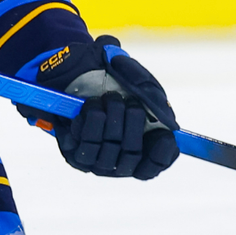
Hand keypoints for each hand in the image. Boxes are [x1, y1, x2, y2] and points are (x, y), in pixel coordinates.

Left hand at [18, 36, 178, 178]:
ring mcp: (100, 160)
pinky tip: (90, 108)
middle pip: (134, 154)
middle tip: (124, 99)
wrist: (70, 71)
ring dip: (110, 119)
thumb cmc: (107, 75)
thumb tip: (163, 114)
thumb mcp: (129, 72)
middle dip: (133, 120)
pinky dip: (90, 123)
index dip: (162, 153)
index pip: (158, 162)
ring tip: (103, 99)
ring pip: (111, 151)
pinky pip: (87, 146)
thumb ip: (146, 87)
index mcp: (145, 140)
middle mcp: (123, 157)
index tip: (164, 135)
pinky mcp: (77, 156)